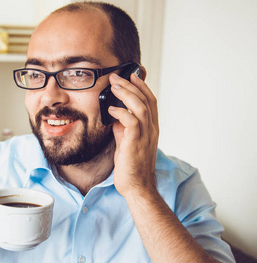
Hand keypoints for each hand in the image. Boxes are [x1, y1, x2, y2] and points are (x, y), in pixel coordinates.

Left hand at [107, 72, 158, 197]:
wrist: (136, 187)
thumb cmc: (131, 166)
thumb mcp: (127, 141)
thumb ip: (123, 127)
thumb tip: (115, 114)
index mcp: (151, 128)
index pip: (150, 101)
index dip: (142, 87)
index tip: (131, 75)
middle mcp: (151, 130)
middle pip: (146, 100)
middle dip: (131, 85)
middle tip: (117, 76)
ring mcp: (145, 136)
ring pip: (140, 107)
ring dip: (126, 94)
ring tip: (114, 86)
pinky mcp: (135, 143)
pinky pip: (131, 122)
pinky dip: (121, 112)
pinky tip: (111, 110)